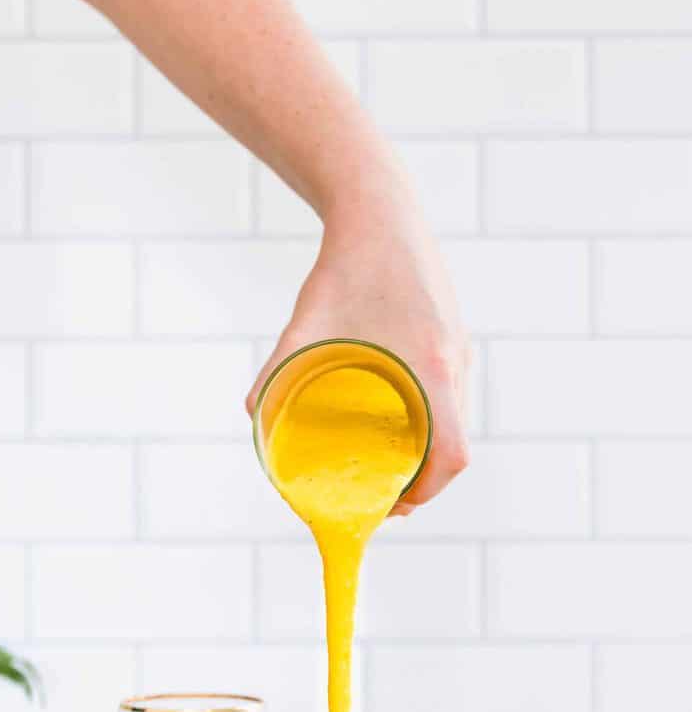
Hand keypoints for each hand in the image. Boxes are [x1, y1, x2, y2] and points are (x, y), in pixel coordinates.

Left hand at [247, 182, 469, 514]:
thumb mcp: (305, 324)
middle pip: (453, 445)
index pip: (452, 455)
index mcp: (432, 367)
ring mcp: (458, 348)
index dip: (427, 491)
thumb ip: (277, 372)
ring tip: (383, 462)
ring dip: (424, 449)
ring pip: (452, 420)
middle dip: (420, 479)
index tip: (393, 503)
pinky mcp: (451, 336)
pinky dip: (428, 418)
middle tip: (379, 493)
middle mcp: (454, 362)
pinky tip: (394, 420)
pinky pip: (448, 394)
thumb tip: (253, 417)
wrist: (379, 207)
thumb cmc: (345, 265)